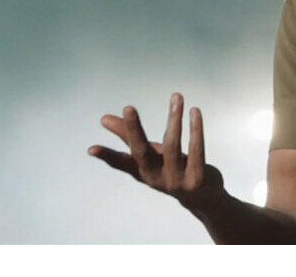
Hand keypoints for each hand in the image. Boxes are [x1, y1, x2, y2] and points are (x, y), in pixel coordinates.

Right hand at [88, 93, 224, 212]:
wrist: (203, 198)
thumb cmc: (171, 169)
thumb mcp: (150, 153)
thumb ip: (129, 136)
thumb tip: (103, 118)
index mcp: (142, 171)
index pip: (122, 163)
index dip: (107, 156)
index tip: (92, 149)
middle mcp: (156, 178)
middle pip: (142, 153)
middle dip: (134, 130)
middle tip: (128, 107)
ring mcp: (177, 180)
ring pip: (173, 146)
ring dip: (174, 118)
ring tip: (177, 96)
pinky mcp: (197, 179)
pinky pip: (197, 151)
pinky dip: (196, 130)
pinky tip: (194, 111)